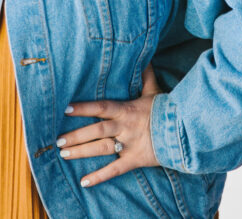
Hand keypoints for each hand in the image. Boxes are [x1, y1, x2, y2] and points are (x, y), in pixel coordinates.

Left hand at [56, 64, 162, 187]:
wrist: (183, 132)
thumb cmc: (166, 111)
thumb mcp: (154, 92)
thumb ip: (146, 77)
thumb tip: (143, 59)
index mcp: (126, 110)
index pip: (101, 107)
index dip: (84, 108)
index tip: (66, 109)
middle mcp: (124, 128)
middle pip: (96, 130)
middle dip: (76, 135)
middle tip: (58, 140)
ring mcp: (128, 145)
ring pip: (101, 149)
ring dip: (82, 152)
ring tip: (64, 154)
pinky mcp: (134, 160)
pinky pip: (114, 170)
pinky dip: (99, 177)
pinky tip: (84, 182)